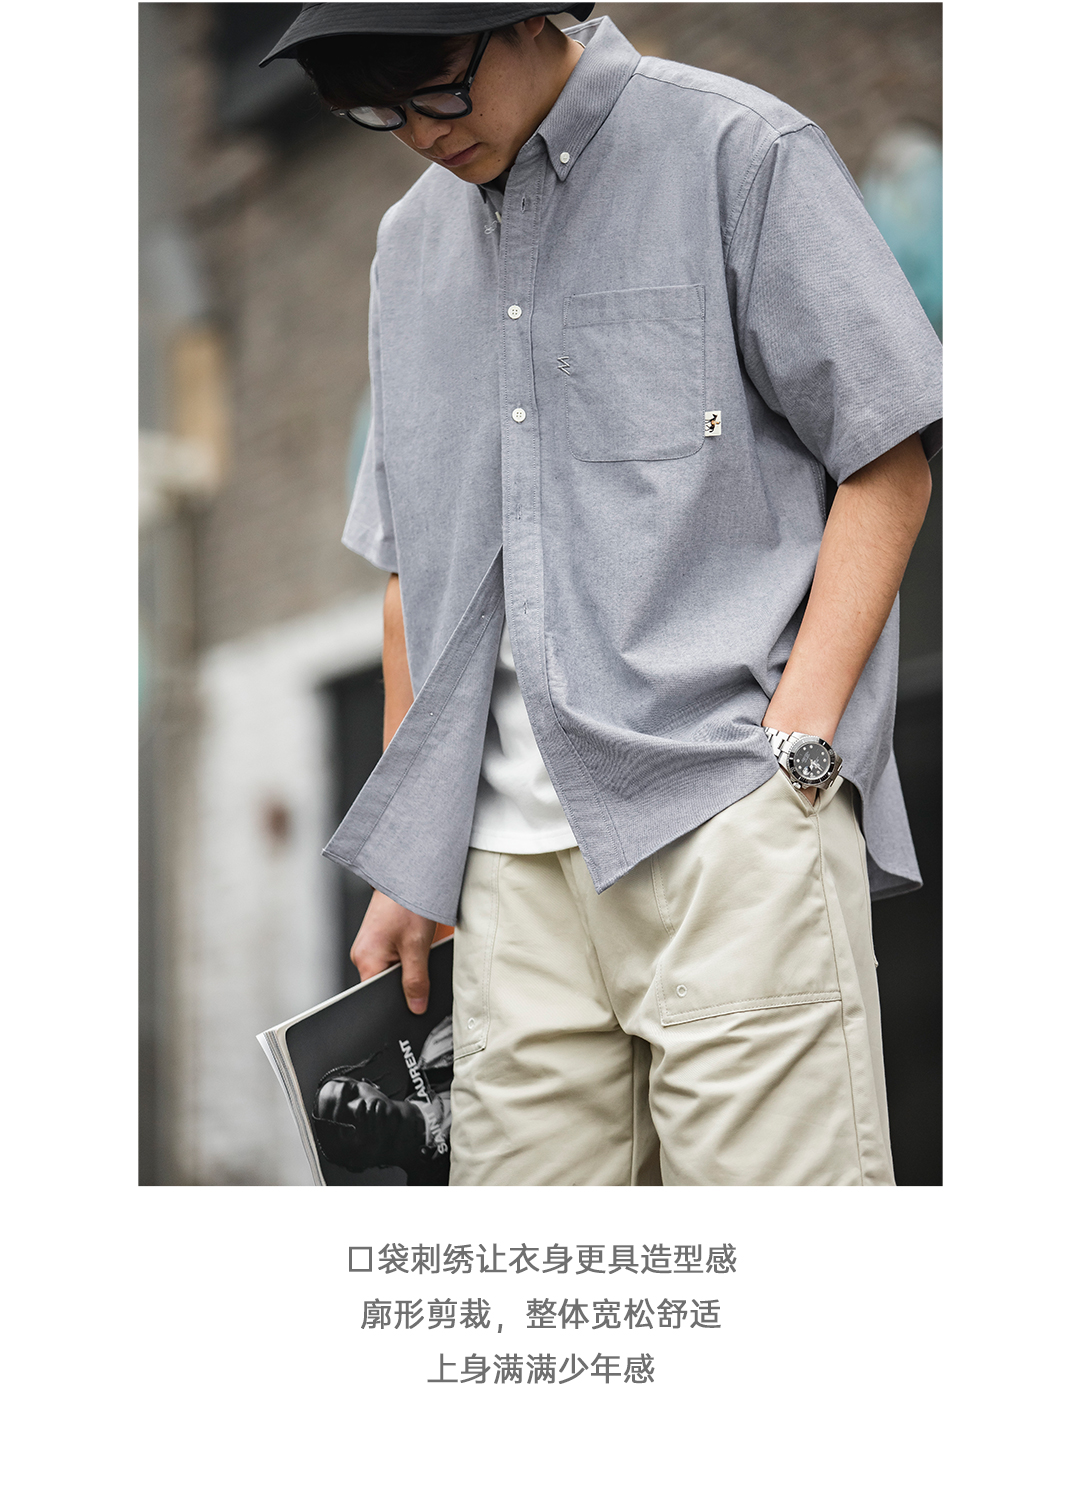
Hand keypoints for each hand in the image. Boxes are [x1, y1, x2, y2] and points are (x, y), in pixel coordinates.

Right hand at [351, 890, 437, 1013]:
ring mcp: (369, 946)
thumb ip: (416, 981)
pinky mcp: (377, 939)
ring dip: (408, 964)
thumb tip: (416, 1006)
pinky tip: (414, 939)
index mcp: (366, 960)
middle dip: (407, 980)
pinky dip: (406, 953)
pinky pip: (391, 957)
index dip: (400, 1000)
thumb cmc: (406, 904)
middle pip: (385, 984)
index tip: (416, 997)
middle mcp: (362, 955)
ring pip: (391, 970)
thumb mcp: (416, 947)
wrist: (406, 875)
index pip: (378, 997)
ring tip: (416, 943)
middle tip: (420, 959)